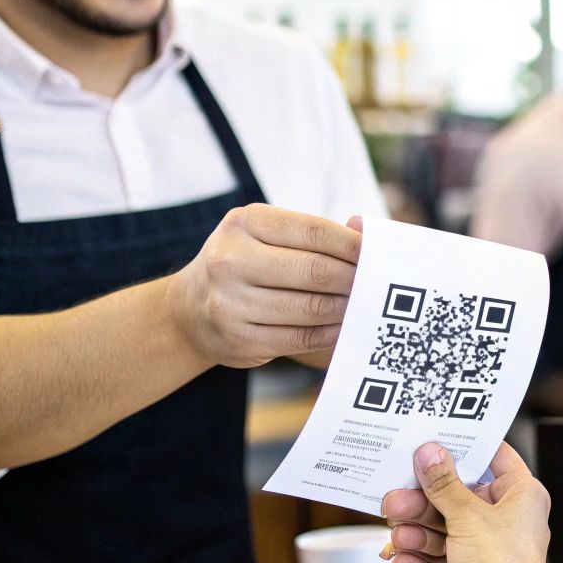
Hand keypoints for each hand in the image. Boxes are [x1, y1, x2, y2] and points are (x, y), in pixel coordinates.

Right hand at [165, 203, 361, 367]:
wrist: (187, 310)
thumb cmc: (244, 264)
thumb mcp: (266, 235)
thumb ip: (313, 233)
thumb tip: (364, 227)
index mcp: (244, 223)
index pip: (314, 231)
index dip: (352, 244)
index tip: (376, 254)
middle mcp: (230, 260)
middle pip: (314, 270)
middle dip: (352, 278)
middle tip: (374, 283)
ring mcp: (230, 302)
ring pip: (310, 308)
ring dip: (344, 308)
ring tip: (361, 304)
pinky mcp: (238, 338)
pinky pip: (299, 338)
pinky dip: (328, 332)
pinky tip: (341, 326)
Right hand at [382, 442, 549, 562]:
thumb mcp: (467, 516)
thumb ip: (443, 484)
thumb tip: (430, 452)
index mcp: (521, 495)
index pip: (494, 458)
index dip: (465, 448)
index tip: (434, 440)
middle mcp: (508, 519)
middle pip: (459, 499)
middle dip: (423, 503)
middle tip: (394, 501)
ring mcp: (489, 549)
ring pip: (446, 532)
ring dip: (418, 534)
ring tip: (397, 536)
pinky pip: (442, 562)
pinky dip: (422, 561)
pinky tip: (403, 561)